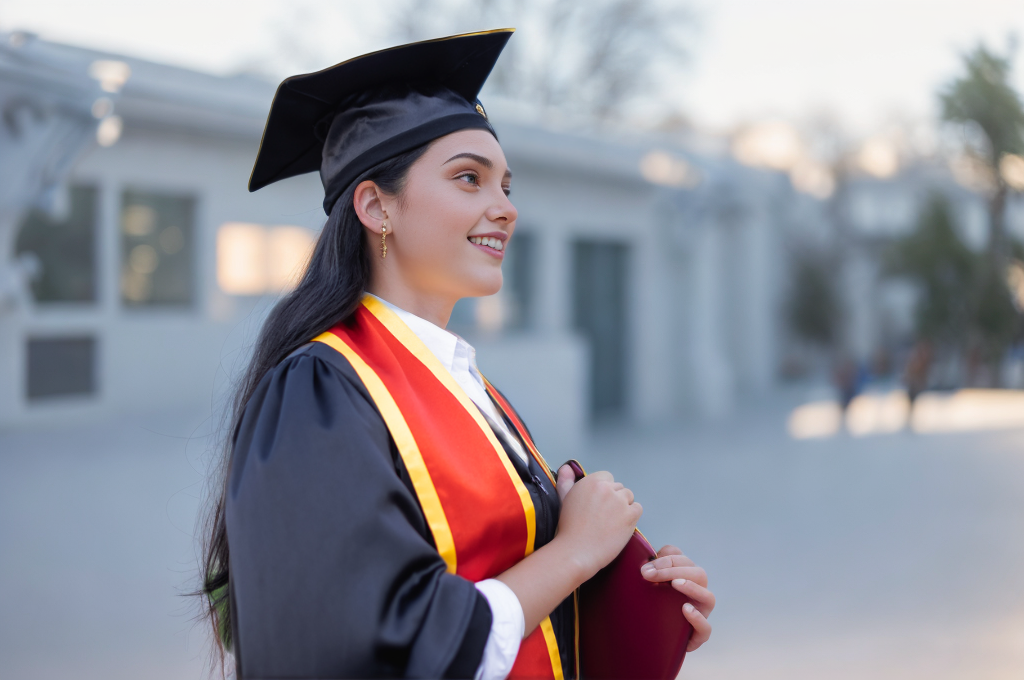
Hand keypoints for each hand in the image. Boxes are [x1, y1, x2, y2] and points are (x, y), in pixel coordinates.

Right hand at [554, 465, 641, 579]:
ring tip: (611, 522)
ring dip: (623, 507)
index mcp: (591, 481)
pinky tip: (620, 526)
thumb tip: (567, 468)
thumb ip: (566, 481)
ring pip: (629, 497)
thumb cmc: (568, 528)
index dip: (603, 491)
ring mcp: (620, 501)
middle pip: (619, 488)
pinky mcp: (630, 515)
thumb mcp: (564, 499)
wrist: (576, 551)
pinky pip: (637, 508)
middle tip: (602, 517)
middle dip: (613, 500)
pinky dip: (632, 516)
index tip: (598, 504)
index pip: (607, 477)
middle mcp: (606, 488)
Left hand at [640, 545, 713, 651]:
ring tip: (676, 583)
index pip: (683, 560)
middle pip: (698, 574)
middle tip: (650, 574)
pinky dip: (698, 618)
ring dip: (692, 587)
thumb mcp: (646, 587)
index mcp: (685, 578)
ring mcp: (701, 614)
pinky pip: (706, 628)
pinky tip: (685, 609)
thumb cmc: (648, 608)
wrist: (648, 640)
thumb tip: (646, 561)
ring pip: (708, 597)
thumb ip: (649, 571)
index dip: (667, 559)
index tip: (646, 567)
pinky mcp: (698, 636)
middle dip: (674, 570)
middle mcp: (697, 593)